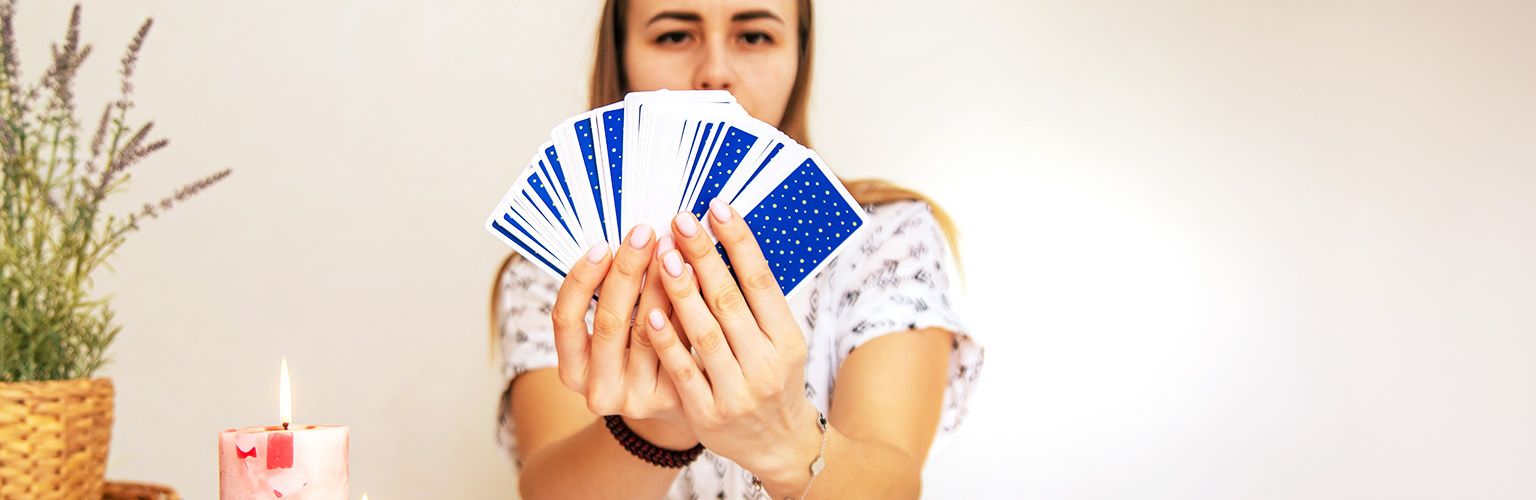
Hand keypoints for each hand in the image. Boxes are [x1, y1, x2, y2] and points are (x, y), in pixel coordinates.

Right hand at [551, 224, 696, 448]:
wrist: (672, 405)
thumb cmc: (637, 354)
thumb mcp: (613, 333)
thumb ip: (610, 296)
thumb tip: (626, 239)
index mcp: (572, 371)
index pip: (565, 320)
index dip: (581, 280)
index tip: (601, 245)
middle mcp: (600, 390)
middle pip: (610, 321)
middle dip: (626, 271)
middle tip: (644, 233)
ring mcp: (637, 399)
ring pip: (648, 331)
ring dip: (660, 282)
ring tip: (673, 246)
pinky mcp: (673, 399)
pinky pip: (680, 343)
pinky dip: (687, 305)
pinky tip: (696, 274)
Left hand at [644, 200, 821, 480]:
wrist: (780, 445)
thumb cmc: (773, 378)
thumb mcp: (780, 340)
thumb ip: (756, 301)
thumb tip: (726, 239)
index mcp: (787, 338)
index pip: (761, 281)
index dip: (739, 241)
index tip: (716, 207)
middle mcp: (766, 363)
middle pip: (730, 300)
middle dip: (703, 256)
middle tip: (680, 220)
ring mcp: (737, 390)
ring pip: (705, 333)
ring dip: (681, 290)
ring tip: (663, 253)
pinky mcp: (709, 413)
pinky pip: (684, 371)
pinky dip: (668, 341)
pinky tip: (650, 311)